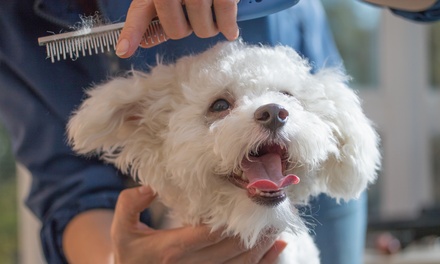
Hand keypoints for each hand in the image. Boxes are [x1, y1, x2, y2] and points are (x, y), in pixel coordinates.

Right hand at [111, 185, 286, 263]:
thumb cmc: (129, 252)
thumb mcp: (121, 227)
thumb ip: (131, 203)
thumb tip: (151, 186)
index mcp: (171, 250)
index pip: (210, 233)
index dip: (232, 219)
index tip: (248, 199)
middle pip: (232, 248)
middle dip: (255, 229)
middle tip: (273, 209)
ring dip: (263, 245)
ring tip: (278, 224)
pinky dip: (263, 263)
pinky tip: (278, 249)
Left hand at [116, 0, 239, 57]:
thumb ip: (154, 13)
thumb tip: (145, 41)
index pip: (140, 11)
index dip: (132, 32)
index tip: (123, 49)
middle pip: (177, 31)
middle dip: (186, 29)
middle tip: (191, 15)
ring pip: (203, 29)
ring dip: (209, 27)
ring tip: (211, 10)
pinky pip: (225, 17)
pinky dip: (228, 27)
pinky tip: (230, 31)